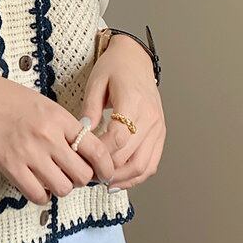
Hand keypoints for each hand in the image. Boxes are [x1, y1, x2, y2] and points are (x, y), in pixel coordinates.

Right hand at [0, 65, 115, 204]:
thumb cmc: (6, 97)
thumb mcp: (44, 103)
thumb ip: (64, 126)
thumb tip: (84, 150)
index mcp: (59, 118)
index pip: (96, 150)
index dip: (106, 167)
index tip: (105, 172)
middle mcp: (48, 137)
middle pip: (82, 175)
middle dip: (82, 178)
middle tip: (73, 173)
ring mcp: (29, 154)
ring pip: (62, 188)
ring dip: (61, 186)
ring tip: (52, 177)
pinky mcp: (10, 168)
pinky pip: (37, 195)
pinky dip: (41, 194)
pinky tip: (36, 183)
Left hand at [81, 34, 165, 190]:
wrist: (136, 60)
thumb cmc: (114, 68)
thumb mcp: (96, 82)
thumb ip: (90, 109)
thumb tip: (82, 135)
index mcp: (133, 102)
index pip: (118, 138)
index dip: (100, 153)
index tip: (82, 158)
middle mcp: (150, 118)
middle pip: (130, 156)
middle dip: (106, 170)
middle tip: (85, 174)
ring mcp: (158, 128)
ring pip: (142, 165)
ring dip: (121, 179)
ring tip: (99, 181)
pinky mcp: (160, 135)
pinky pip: (151, 163)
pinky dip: (135, 177)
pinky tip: (117, 181)